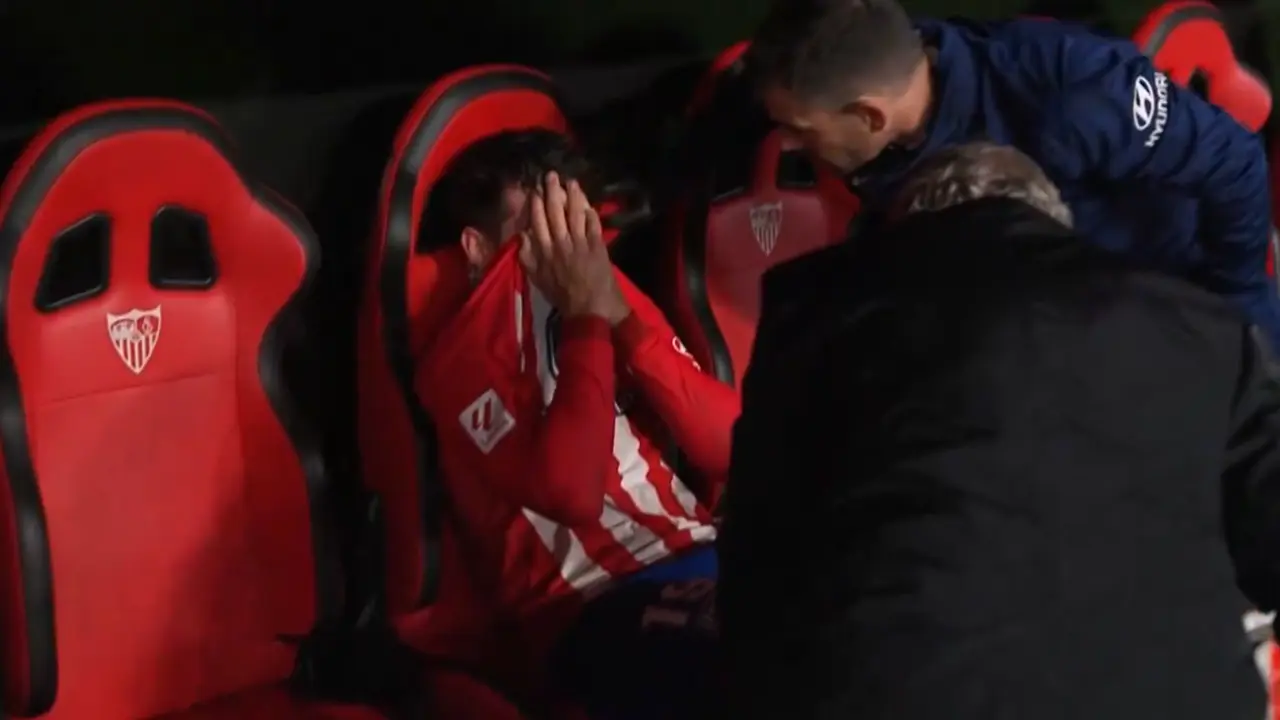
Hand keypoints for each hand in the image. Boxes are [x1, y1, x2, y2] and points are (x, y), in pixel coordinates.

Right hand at [519, 172, 629, 324]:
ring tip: (571, 182)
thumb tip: (522, 235)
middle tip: (551, 175)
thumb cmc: (562, 296)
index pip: (537, 221)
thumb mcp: (537, 279)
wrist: (590, 309)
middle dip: (552, 191)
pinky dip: (591, 212)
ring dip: (573, 196)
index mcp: (544, 251)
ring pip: (575, 213)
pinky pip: (593, 224)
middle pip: (555, 212)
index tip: (535, 189)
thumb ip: (527, 256)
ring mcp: (580, 243)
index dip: (536, 203)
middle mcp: (560, 243)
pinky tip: (589, 203)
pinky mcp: (597, 246)